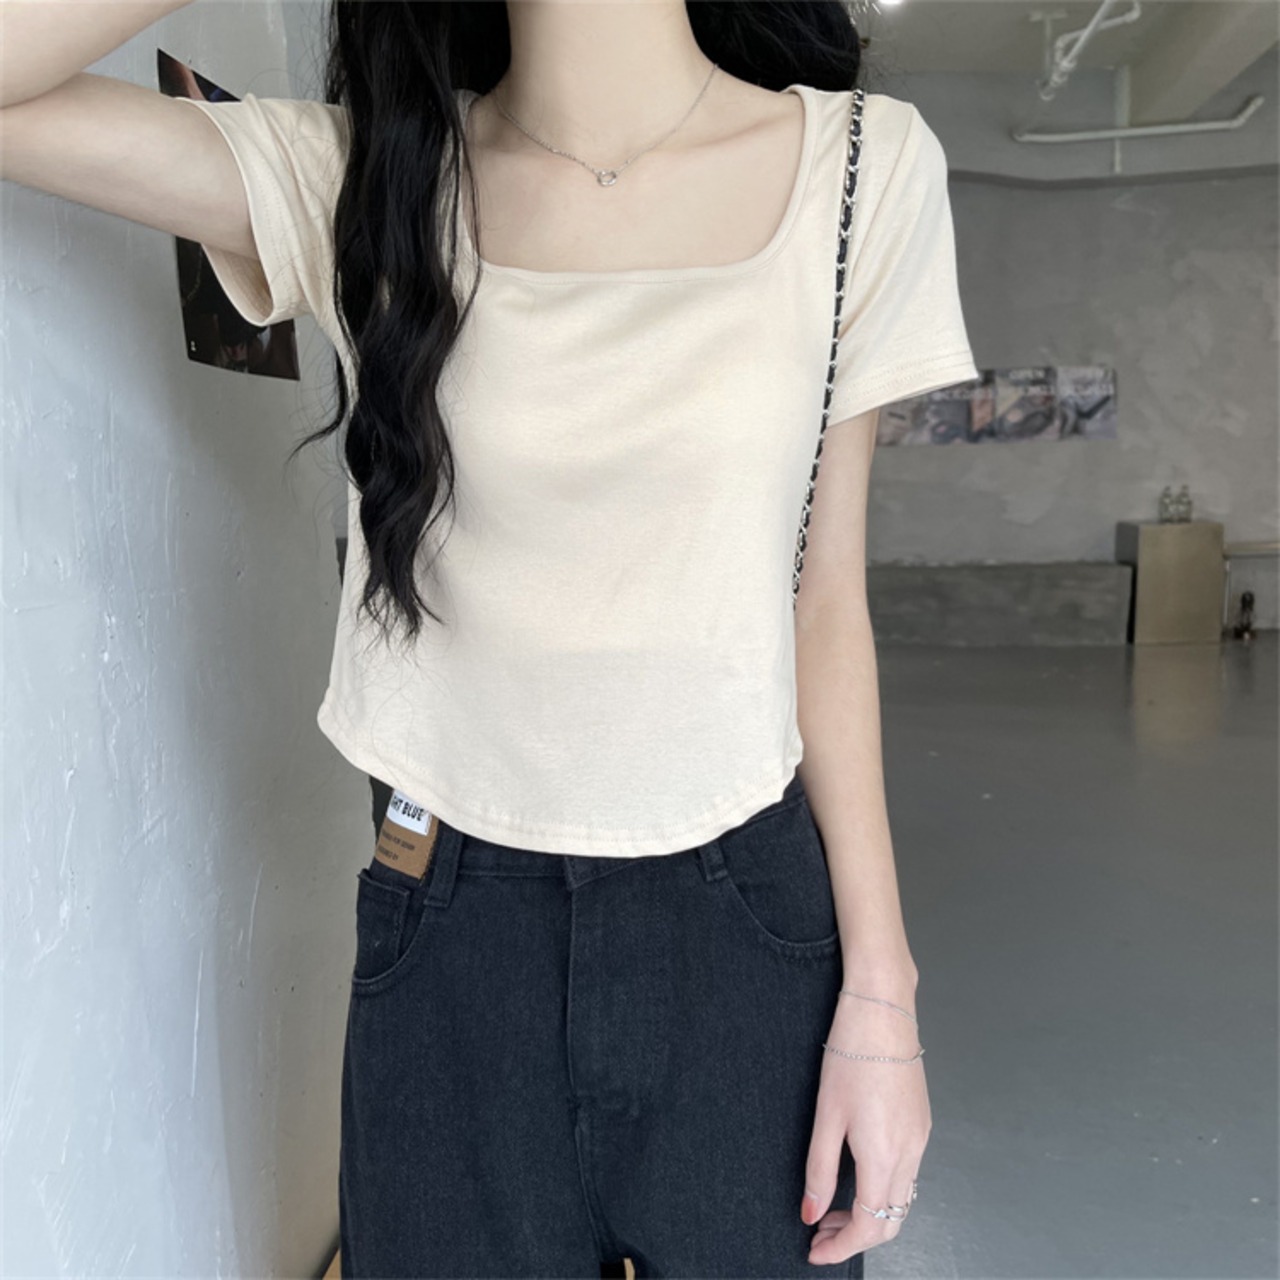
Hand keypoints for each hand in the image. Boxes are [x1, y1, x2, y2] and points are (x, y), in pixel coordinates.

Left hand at [800, 990, 930, 1264]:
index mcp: (885, 1156)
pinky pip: (908, 1173)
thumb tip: (811, 1212)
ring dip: (871, 1214)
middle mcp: (911, 1152)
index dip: (842, 1247)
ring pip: (902, 1199)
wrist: (883, 1009)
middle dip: (856, 1235)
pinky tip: (857, 1176)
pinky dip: (884, 1189)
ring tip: (833, 1206)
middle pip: (892, 1221)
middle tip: (820, 1232)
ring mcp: (921, 1137)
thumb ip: (820, 1170)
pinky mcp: (921, 1122)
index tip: (815, 1251)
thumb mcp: (827, 1115)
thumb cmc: (851, 1053)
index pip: (870, 1226)